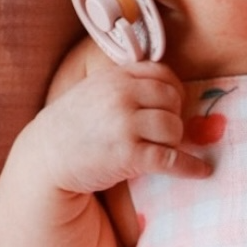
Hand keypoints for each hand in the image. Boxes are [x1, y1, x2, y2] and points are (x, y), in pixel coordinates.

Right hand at [33, 59, 211, 194]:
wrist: (45, 159)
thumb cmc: (72, 127)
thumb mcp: (93, 91)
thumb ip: (124, 85)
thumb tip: (171, 90)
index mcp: (115, 76)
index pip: (162, 74)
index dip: (173, 92)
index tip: (171, 107)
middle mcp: (121, 96)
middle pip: (173, 102)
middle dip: (173, 118)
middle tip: (161, 134)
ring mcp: (124, 125)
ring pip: (174, 128)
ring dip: (173, 143)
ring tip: (157, 151)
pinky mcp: (128, 155)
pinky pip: (171, 159)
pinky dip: (190, 167)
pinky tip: (201, 171)